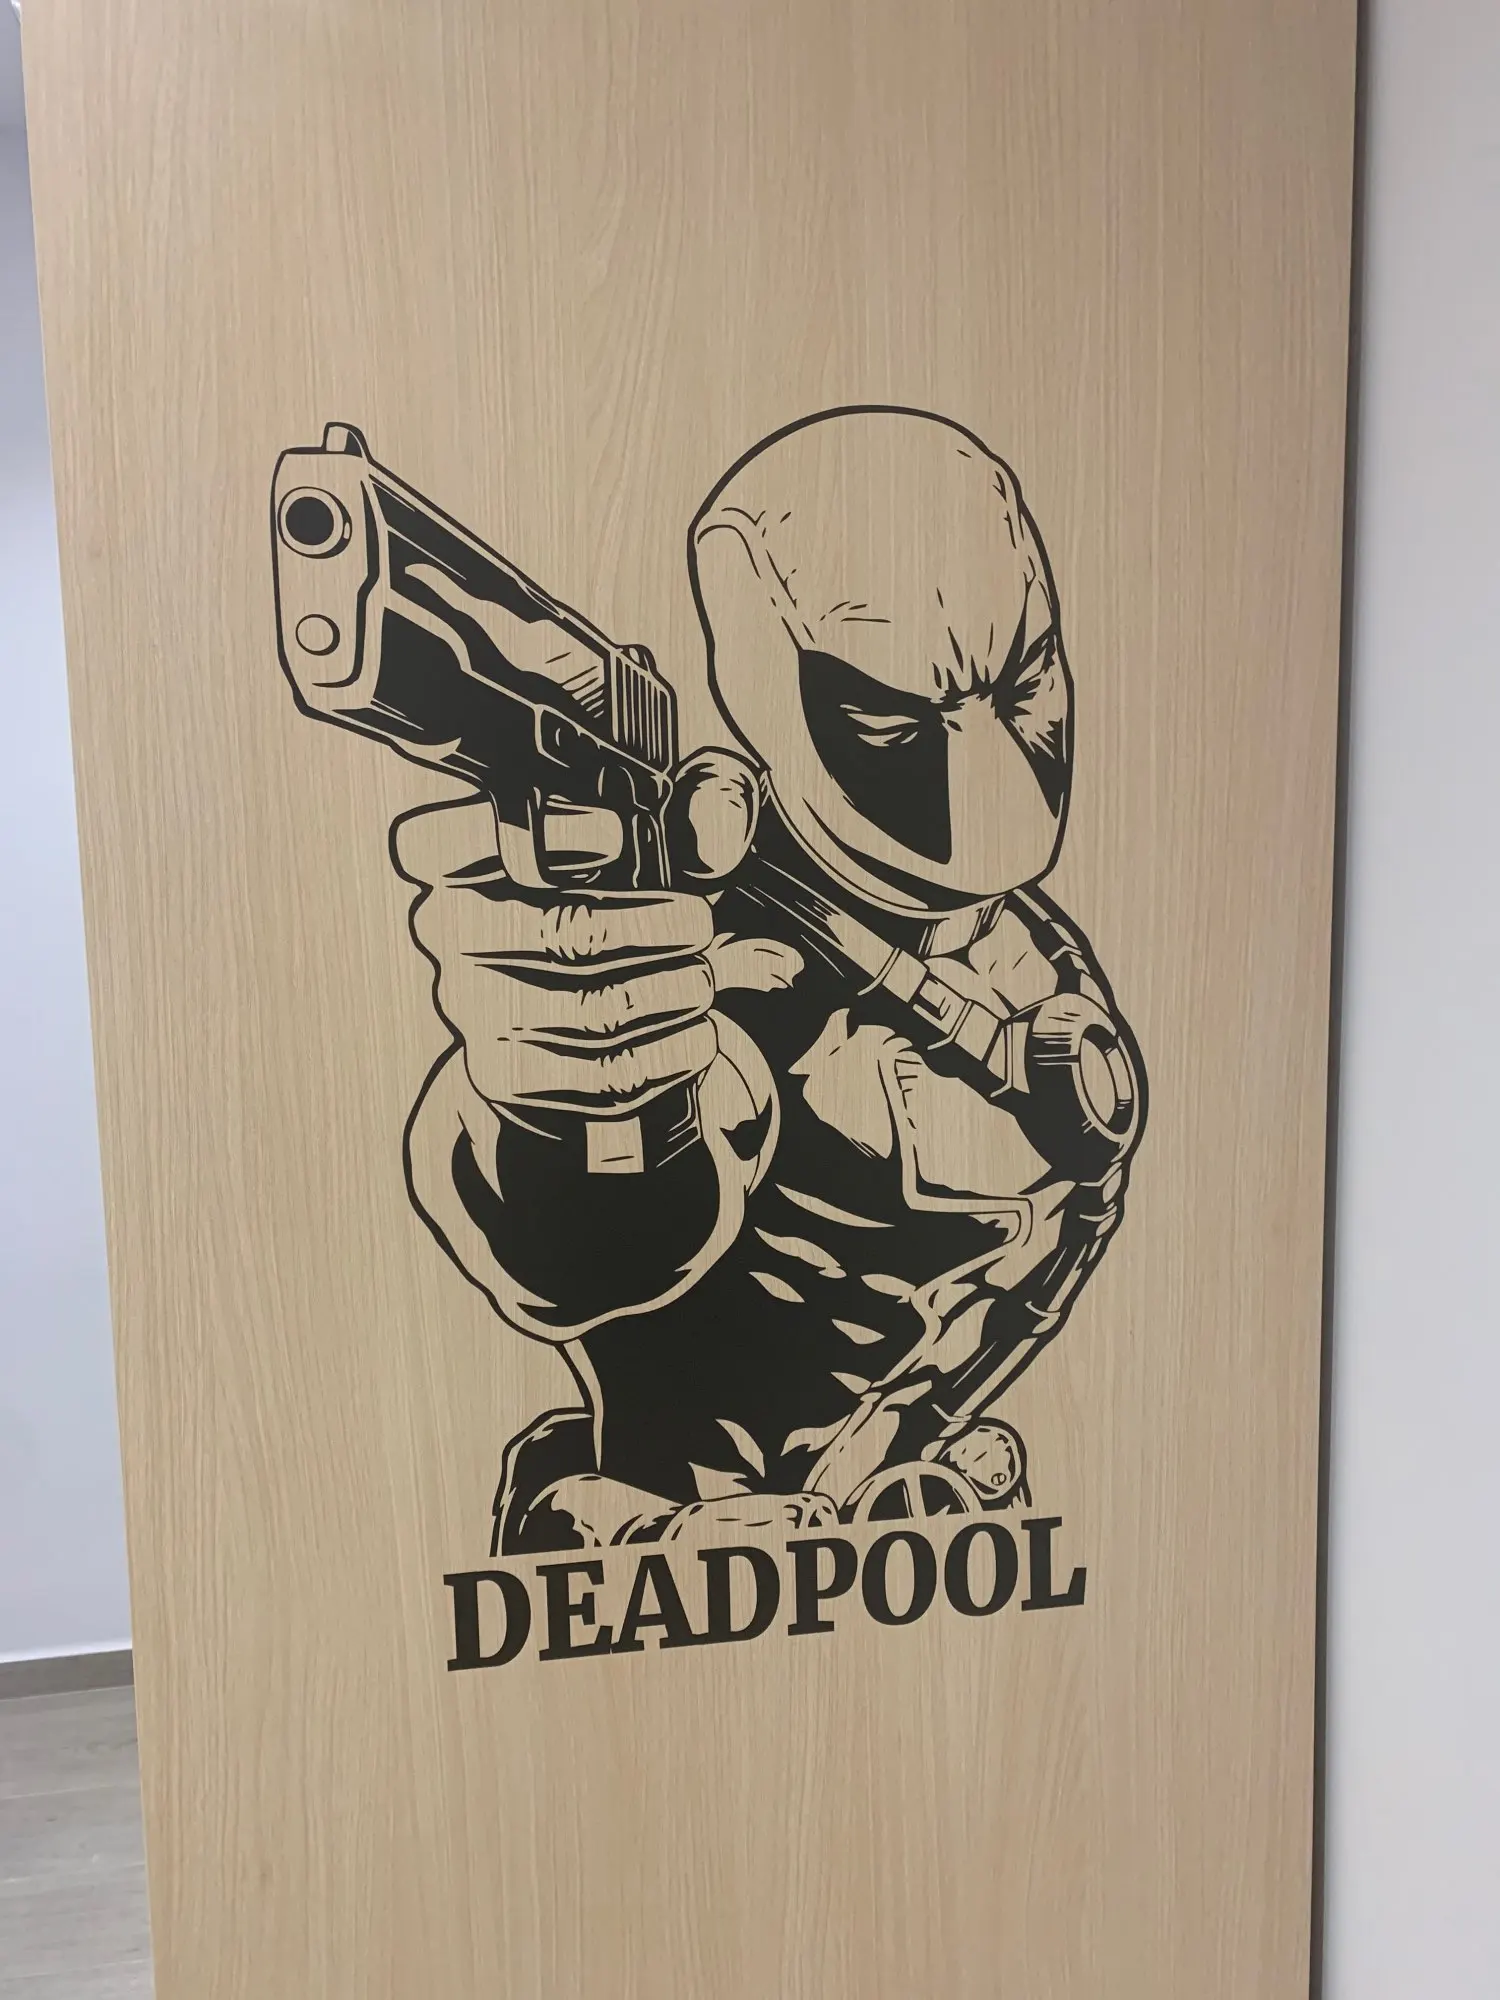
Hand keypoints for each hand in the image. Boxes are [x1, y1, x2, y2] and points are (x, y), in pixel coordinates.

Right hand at [393, 791, 730, 1119]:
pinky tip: (700, 1033)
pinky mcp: (504, 1073)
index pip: (467, 834)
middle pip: (564, 933)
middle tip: (698, 923)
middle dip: (650, 930)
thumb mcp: (634, 825)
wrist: (548, 994)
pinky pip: (601, 1074)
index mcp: (455, 851)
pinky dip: (668, 1054)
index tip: (618, 836)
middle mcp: (446, 928)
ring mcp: (469, 1006)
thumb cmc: (597, 884)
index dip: (550, 833)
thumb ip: (693, 800)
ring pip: (593, 1010)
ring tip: (703, 979)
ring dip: (671, 994)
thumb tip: (717, 841)